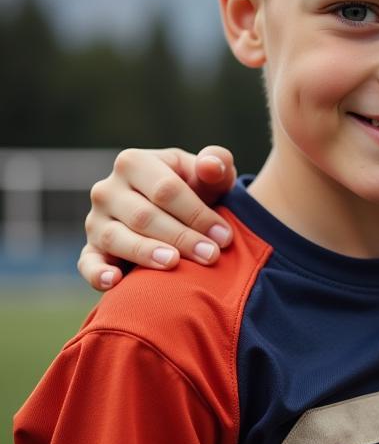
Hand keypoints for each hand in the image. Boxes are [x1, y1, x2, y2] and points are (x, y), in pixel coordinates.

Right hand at [78, 146, 236, 290]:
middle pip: (144, 216)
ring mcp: (96, 221)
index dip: (197, 214)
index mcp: (133, 162)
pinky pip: (88, 263)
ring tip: (173, 263)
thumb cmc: (196, 190)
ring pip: (117, 238)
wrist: (176, 213)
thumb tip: (210, 166)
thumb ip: (217, 163)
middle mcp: (107, 190)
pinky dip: (97, 273)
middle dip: (180, 237)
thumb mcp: (209, 175)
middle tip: (210, 255)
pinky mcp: (91, 249)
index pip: (166, 190)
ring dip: (146, 252)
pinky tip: (114, 281)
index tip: (224, 236)